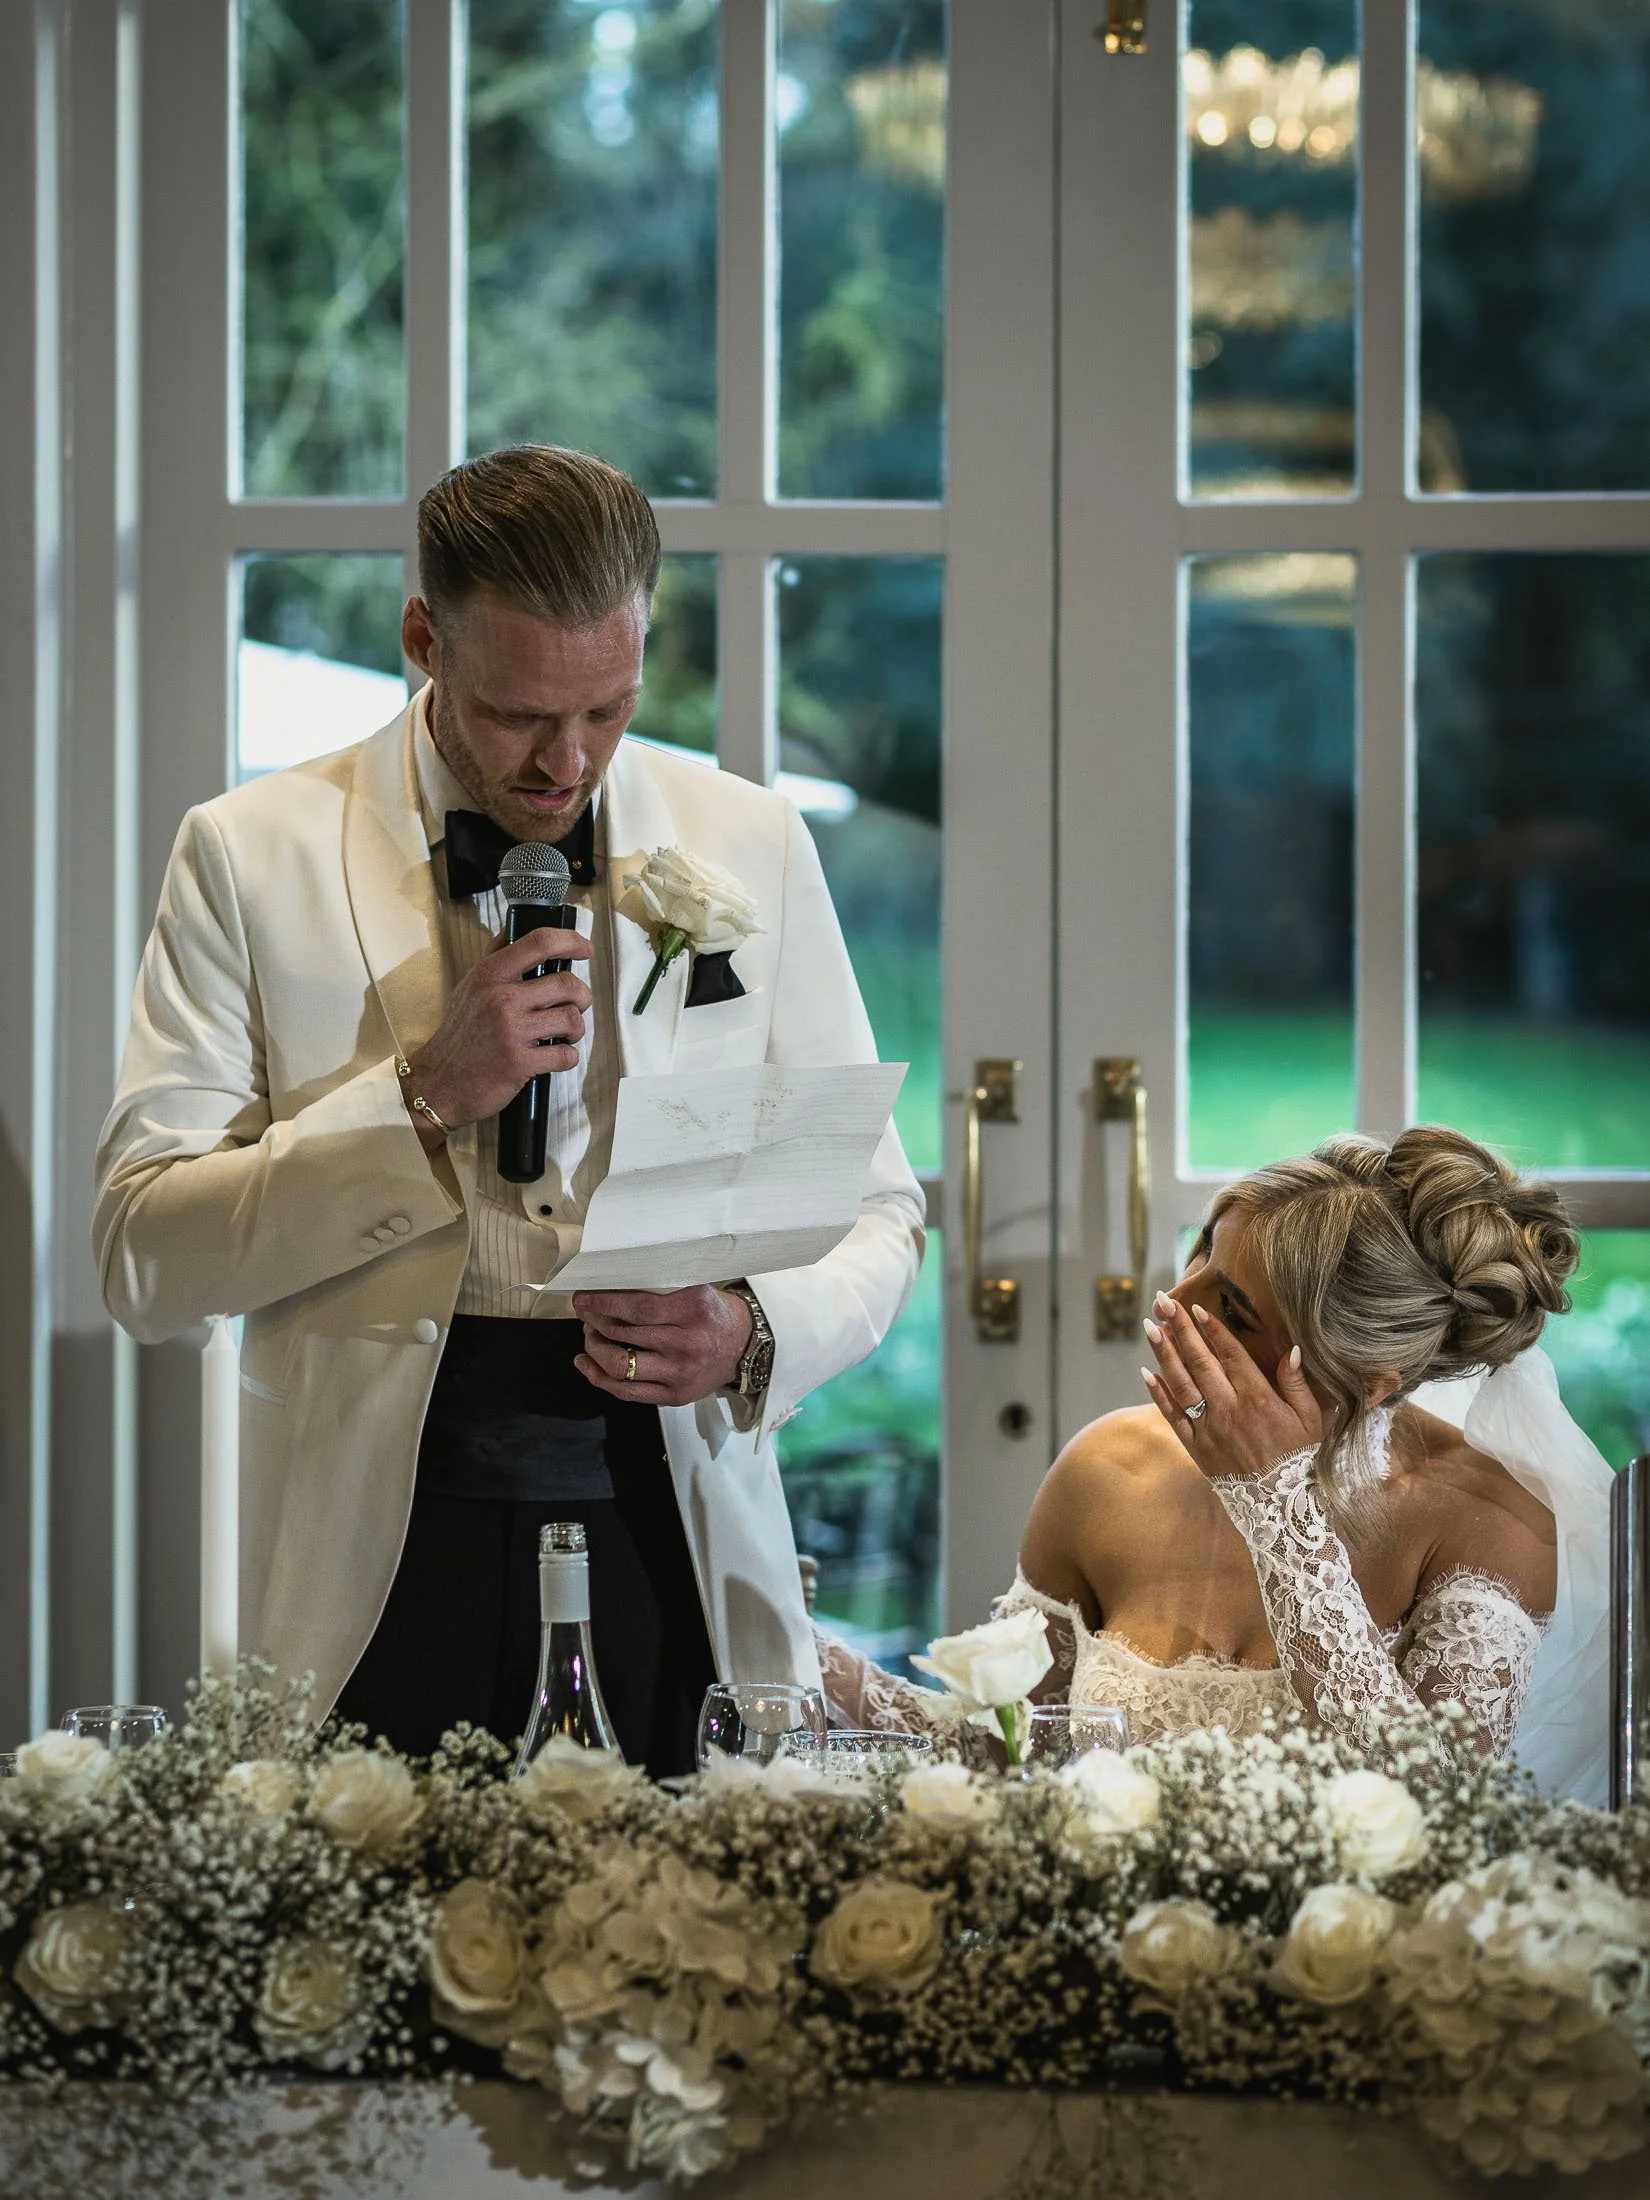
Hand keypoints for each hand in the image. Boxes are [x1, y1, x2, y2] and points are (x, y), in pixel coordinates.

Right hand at [402, 927, 590, 1139]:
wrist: (439, 1083)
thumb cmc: (459, 1035)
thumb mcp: (469, 987)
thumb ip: (494, 958)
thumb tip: (514, 929)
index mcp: (491, 974)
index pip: (540, 942)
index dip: (570, 941)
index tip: (584, 949)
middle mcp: (502, 998)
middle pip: (567, 984)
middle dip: (583, 996)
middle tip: (578, 1005)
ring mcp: (512, 1031)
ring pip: (572, 1019)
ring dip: (576, 1030)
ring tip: (563, 1035)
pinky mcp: (520, 1062)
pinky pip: (566, 1055)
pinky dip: (567, 1057)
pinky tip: (554, 1057)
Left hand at [574, 1287, 753, 1406]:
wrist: (742, 1346)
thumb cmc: (711, 1313)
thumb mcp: (693, 1288)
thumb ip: (658, 1288)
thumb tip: (608, 1289)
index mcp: (692, 1310)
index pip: (636, 1308)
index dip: (603, 1303)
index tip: (583, 1299)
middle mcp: (686, 1344)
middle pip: (623, 1334)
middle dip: (595, 1322)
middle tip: (586, 1314)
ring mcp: (680, 1374)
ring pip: (619, 1365)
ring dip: (594, 1348)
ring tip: (589, 1336)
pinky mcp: (674, 1396)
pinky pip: (626, 1392)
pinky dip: (598, 1377)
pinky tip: (585, 1362)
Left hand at [1141, 1292, 1323, 1479]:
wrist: (1281, 1508)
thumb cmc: (1301, 1459)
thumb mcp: (1311, 1419)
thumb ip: (1297, 1383)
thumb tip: (1291, 1349)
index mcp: (1258, 1398)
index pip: (1230, 1354)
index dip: (1212, 1329)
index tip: (1196, 1308)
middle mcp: (1229, 1409)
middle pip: (1200, 1361)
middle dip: (1180, 1329)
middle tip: (1163, 1303)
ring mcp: (1209, 1429)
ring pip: (1181, 1384)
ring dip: (1164, 1354)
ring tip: (1150, 1328)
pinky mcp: (1196, 1448)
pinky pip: (1173, 1417)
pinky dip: (1159, 1395)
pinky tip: (1147, 1373)